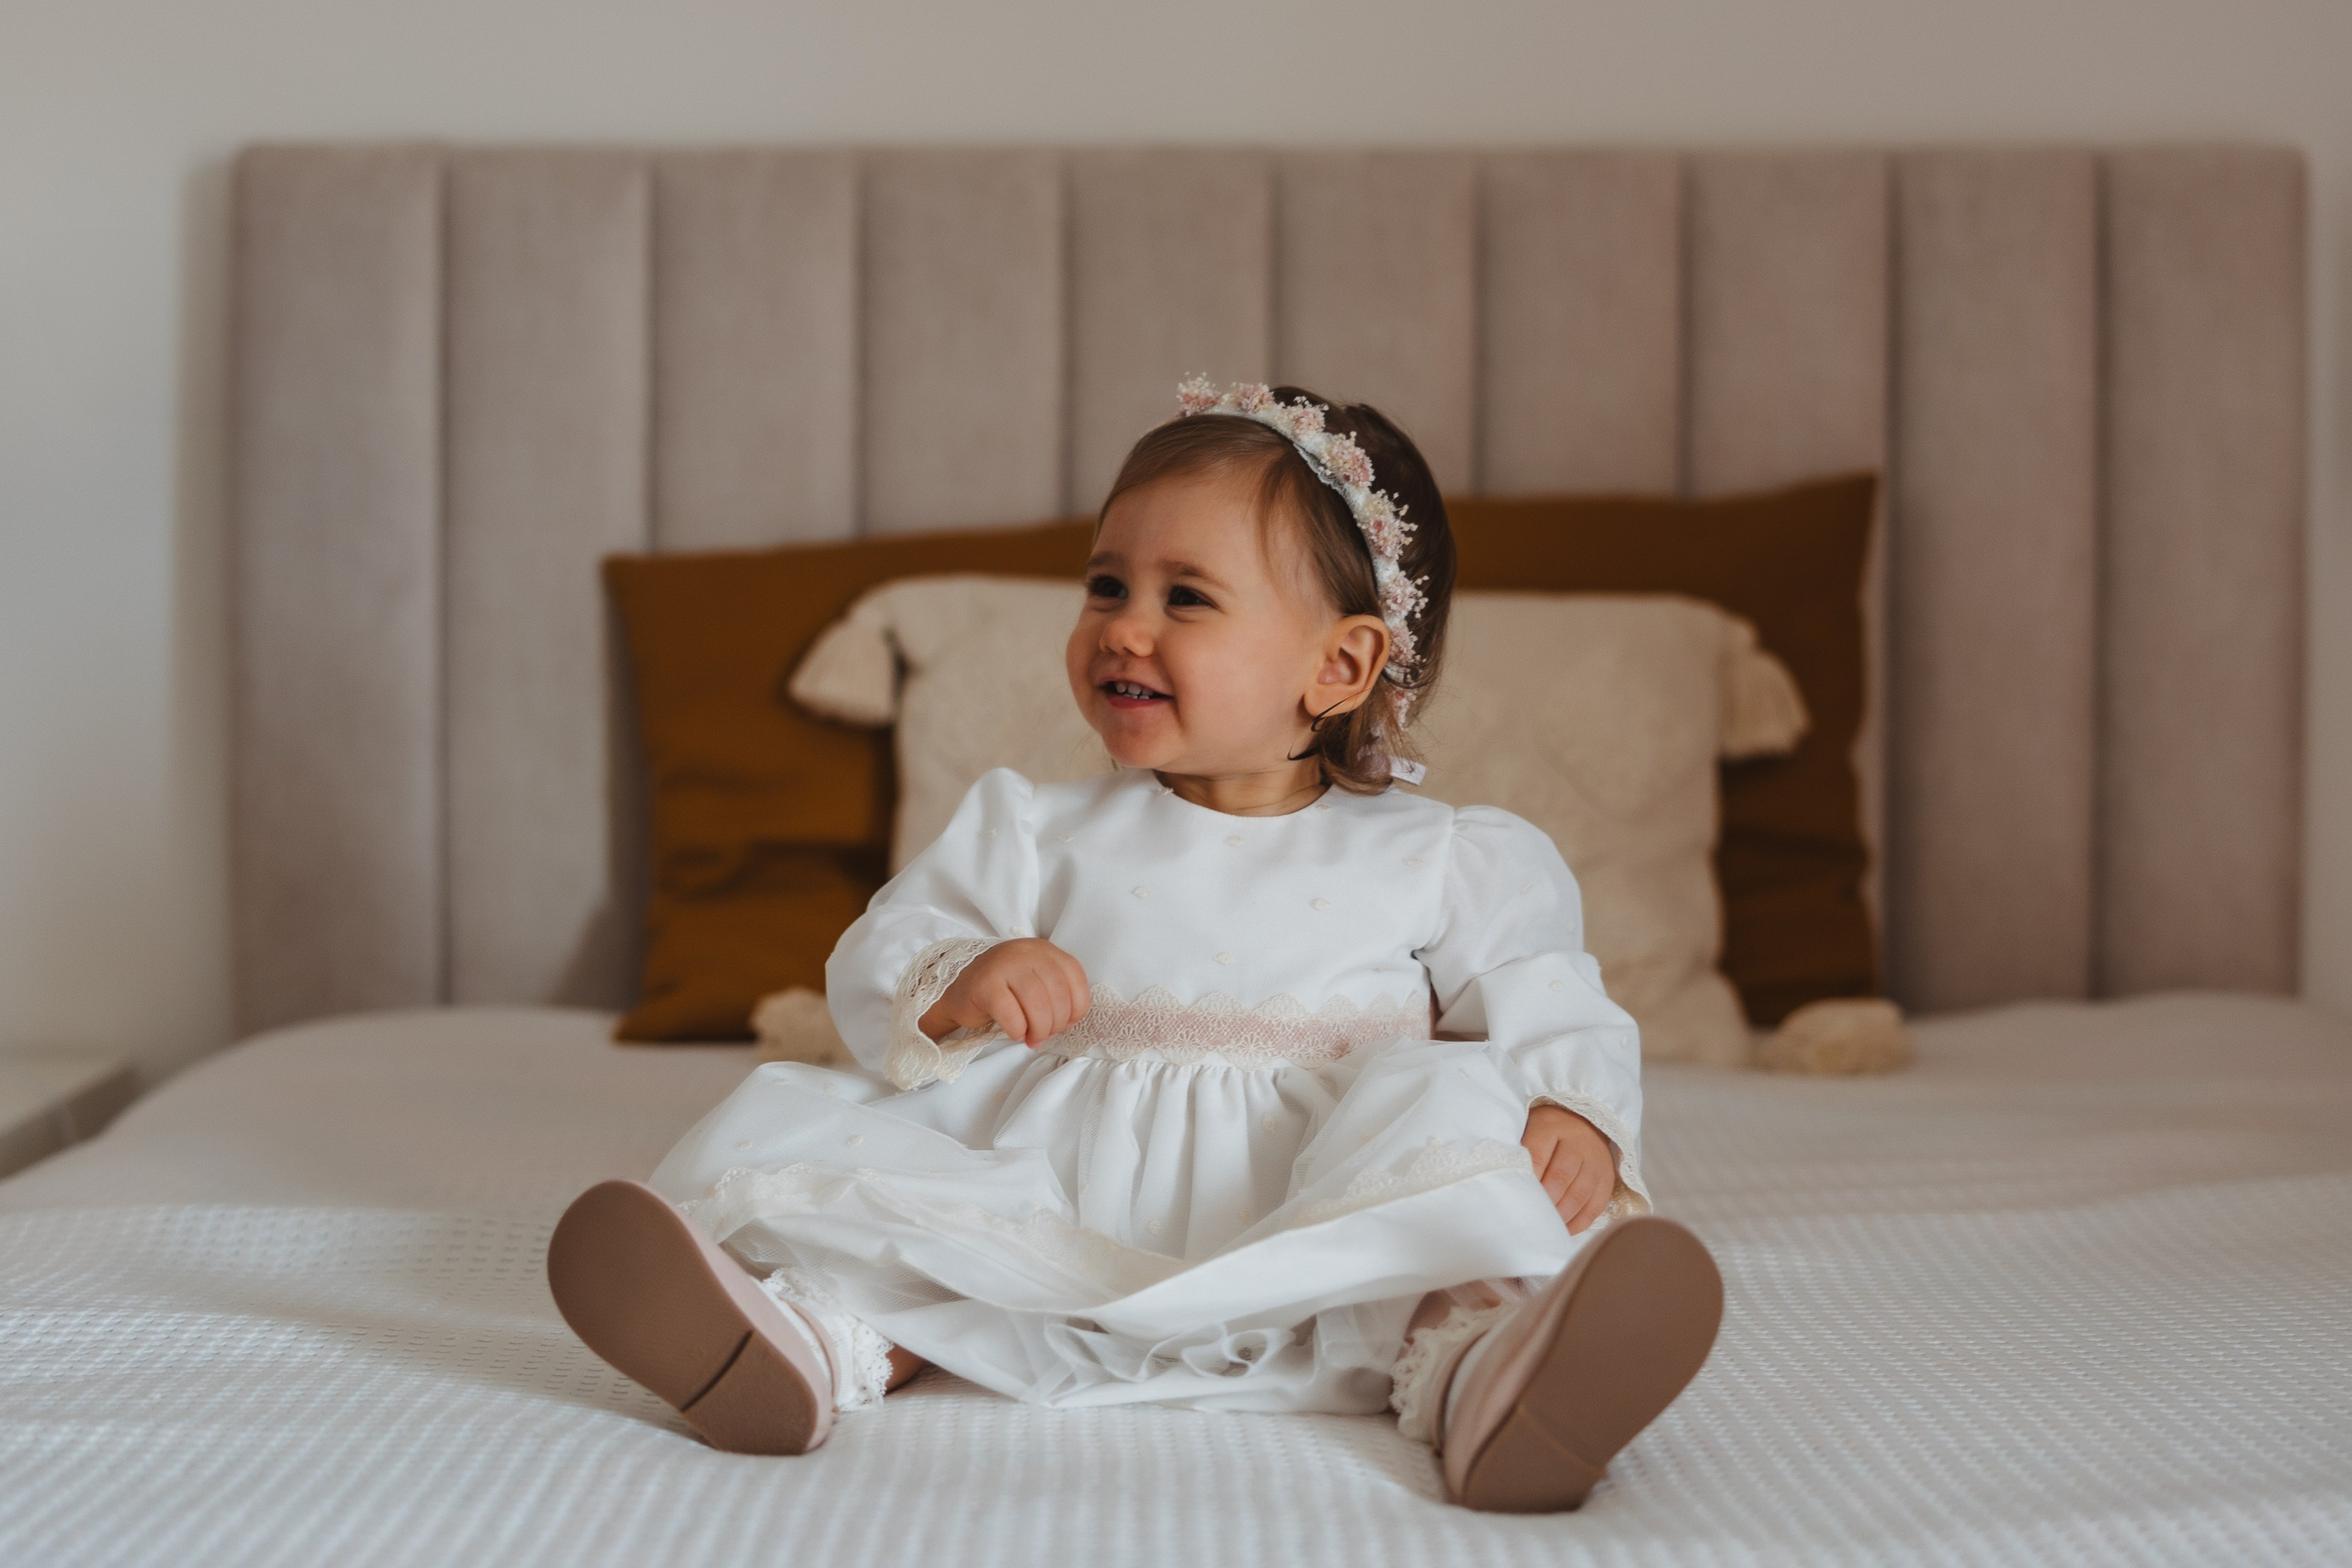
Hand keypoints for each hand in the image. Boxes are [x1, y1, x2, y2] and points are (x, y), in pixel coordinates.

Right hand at [919, 938, 1090, 1047]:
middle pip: (1056, 992)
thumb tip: (1068, 1023)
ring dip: (1039, 1028)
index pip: (1074, 976)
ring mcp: (1003, 965)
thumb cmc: (1003, 990)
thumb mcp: (1036, 982)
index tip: (1067, 1022)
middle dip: (1056, 1022)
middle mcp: (1025, 952)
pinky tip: (1015, 1032)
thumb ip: (1056, 994)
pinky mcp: (984, 984)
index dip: (1077, 1005)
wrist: (959, 989)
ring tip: (1032, 1037)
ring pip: (1037, 1002)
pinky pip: (1010, 1013)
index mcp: (1044, 950)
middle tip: (1044, 1035)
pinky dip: (1017, 1029)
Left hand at [1522, 1104, 1616, 1234]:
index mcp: (1551, 1127)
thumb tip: (1505, 1180)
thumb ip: (1518, 1150)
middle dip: (1544, 1200)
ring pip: (1579, 1193)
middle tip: (1530, 1217)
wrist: (1583, 1122)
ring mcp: (1595, 1162)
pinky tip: (1563, 1229)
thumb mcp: (1528, 1128)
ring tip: (1545, 1226)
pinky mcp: (1607, 1179)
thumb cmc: (1546, 1132)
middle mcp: (1577, 1143)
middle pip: (1561, 1176)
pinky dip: (1579, 1222)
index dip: (1528, 1178)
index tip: (1517, 1195)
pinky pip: (1595, 1205)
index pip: (1538, 1154)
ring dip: (1561, 1214)